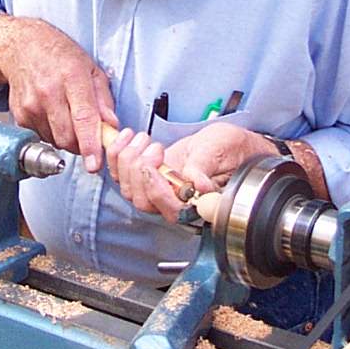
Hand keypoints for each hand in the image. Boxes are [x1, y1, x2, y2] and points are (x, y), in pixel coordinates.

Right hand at [0, 15, 114, 170]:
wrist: (22, 47)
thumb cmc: (59, 56)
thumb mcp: (91, 69)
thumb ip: (104, 100)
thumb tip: (111, 126)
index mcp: (72, 78)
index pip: (83, 118)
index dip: (90, 145)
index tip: (95, 163)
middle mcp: (49, 92)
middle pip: (68, 137)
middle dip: (82, 144)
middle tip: (87, 134)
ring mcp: (31, 105)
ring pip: (55, 141)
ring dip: (66, 138)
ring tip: (67, 116)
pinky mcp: (20, 115)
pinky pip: (41, 137)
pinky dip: (51, 133)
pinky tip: (52, 115)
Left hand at [107, 122, 280, 222]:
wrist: (228, 144)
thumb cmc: (231, 150)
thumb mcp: (220, 151)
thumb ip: (204, 167)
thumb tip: (198, 185)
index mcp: (197, 203)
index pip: (171, 211)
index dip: (158, 193)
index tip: (153, 167)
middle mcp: (176, 202)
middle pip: (143, 201)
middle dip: (139, 170)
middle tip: (153, 146)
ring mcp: (160, 190)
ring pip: (129, 189)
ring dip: (127, 160)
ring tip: (142, 137)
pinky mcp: (149, 176)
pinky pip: (123, 174)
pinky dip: (118, 155)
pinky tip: (127, 137)